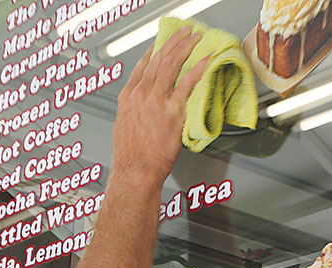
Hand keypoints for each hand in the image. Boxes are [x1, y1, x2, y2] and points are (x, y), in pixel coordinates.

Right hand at [111, 28, 207, 186]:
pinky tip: (206, 61)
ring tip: (196, 38)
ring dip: (186, 47)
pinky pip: (188, 83)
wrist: (135, 171)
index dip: (155, 49)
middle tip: (185, 32)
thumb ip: (135, 110)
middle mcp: (141, 94)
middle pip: (158, 58)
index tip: (163, 42)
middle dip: (174, 41)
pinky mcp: (172, 111)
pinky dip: (198, 69)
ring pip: (171, 64)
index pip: (142, 65)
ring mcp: (156, 101)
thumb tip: (144, 106)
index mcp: (128, 97)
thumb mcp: (125, 126)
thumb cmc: (131, 156)